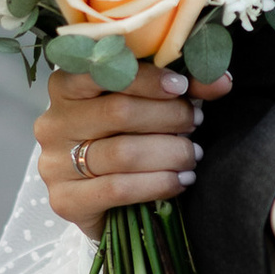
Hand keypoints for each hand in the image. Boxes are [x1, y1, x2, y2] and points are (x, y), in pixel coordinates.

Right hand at [37, 59, 230, 234]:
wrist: (104, 202)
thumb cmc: (125, 139)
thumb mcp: (145, 107)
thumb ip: (178, 90)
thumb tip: (221, 81)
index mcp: (66, 86)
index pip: (103, 71)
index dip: (147, 78)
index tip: (182, 87)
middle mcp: (53, 122)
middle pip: (119, 111)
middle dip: (168, 116)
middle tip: (196, 123)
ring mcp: (54, 163)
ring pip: (122, 152)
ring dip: (169, 152)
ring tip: (193, 156)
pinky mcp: (65, 200)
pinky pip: (117, 189)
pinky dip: (157, 183)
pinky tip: (180, 181)